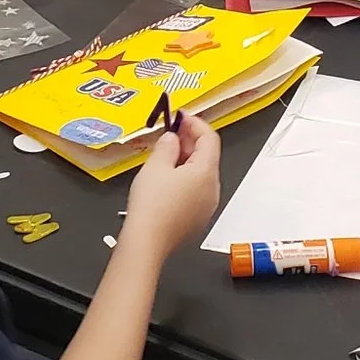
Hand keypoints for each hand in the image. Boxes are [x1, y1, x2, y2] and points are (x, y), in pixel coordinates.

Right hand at [122, 112, 220, 253]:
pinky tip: (166, 179)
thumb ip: (167, 145)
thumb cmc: (152, 205)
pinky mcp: (197, 218)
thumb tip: (172, 138)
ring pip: (201, 174)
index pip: (210, 139)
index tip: (181, 117)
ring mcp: (207, 206)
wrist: (147, 242)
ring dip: (186, 160)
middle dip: (190, 141)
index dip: (196, 124)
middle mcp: (213, 189)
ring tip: (164, 155)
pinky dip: (185, 179)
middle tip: (171, 133)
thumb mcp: (155, 165)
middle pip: (208, 156)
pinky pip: (196, 191)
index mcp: (207, 172)